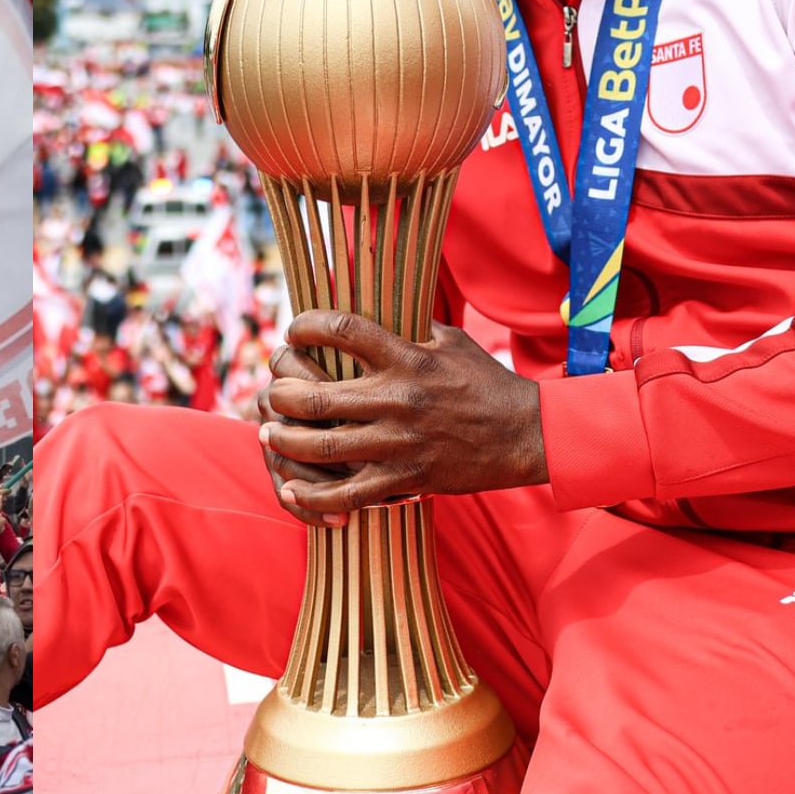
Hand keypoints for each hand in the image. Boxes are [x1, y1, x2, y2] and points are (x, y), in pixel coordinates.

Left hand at [258, 311, 546, 525]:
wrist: (526, 435)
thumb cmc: (485, 383)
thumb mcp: (451, 341)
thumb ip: (410, 323)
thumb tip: (379, 297)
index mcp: (407, 358)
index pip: (343, 329)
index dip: (307, 326)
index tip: (293, 331)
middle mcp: (397, 399)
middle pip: (316, 396)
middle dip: (280, 394)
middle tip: (270, 393)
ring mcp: (399, 442)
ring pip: (323, 446)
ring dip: (286, 440)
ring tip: (268, 431)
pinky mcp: (406, 479)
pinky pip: (349, 494)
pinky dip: (314, 496)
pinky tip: (292, 488)